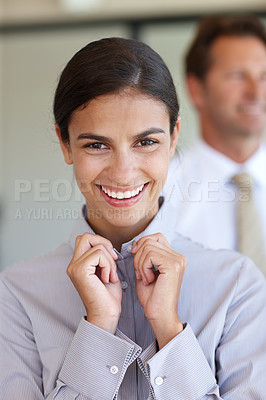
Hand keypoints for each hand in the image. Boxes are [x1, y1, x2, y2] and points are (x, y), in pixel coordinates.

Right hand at [67, 233, 121, 333]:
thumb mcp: (106, 270)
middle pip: (85, 236)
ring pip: (97, 246)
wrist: (106, 315)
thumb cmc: (108, 296)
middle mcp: (73, 264)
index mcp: (78, 264)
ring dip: (110, 260)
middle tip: (112, 260)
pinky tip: (107, 279)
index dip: (101, 242)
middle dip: (104, 244)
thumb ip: (103, 256)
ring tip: (110, 276)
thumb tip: (107, 244)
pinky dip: (108, 265)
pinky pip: (99, 254)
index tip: (112, 258)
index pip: (85, 239)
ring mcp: (75, 267)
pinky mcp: (80, 270)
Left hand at [132, 233, 185, 348]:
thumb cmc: (153, 298)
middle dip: (138, 255)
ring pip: (148, 247)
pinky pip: (150, 255)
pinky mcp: (172, 265)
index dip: (142, 243)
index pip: (156, 236)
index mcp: (174, 257)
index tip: (135, 257)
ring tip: (144, 278)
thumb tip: (136, 243)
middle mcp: (179, 257)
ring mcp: (177, 260)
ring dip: (140, 263)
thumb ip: (142, 256)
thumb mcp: (144, 271)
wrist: (160, 316)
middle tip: (140, 273)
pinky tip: (148, 280)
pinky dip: (143, 267)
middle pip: (150, 240)